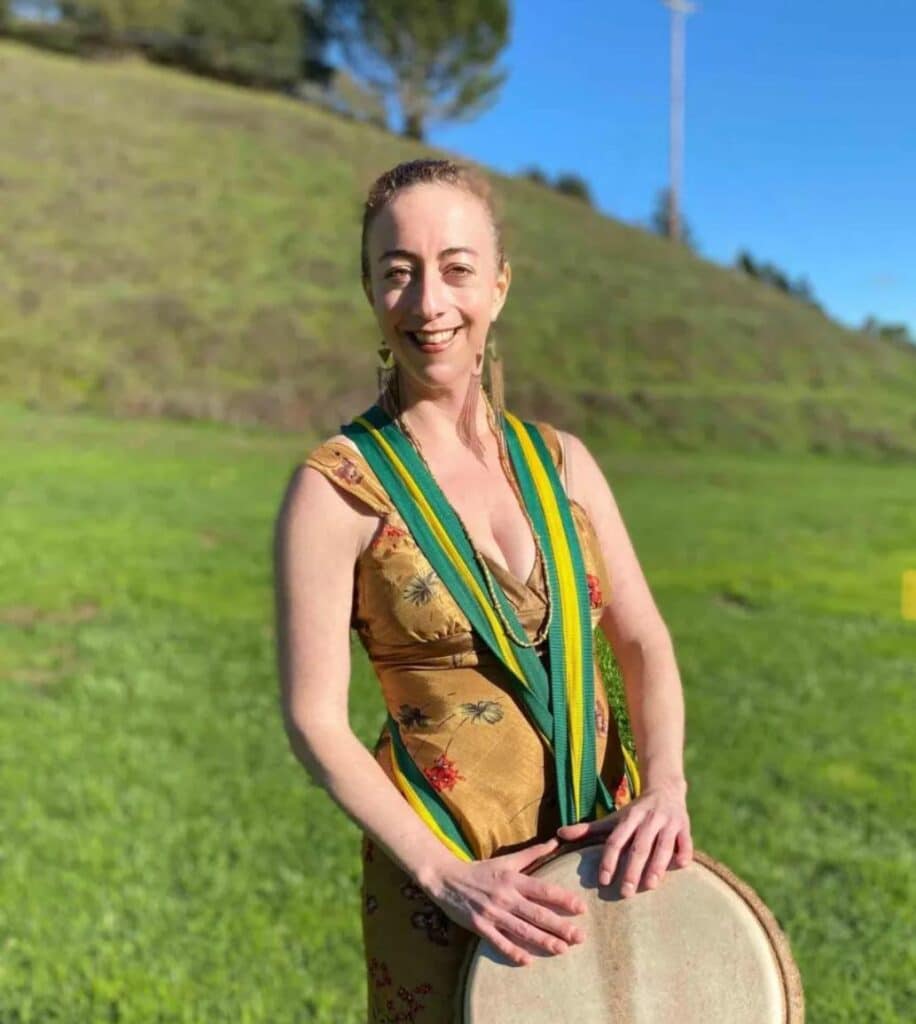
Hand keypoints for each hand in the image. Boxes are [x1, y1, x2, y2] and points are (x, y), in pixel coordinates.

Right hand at [420, 837, 586, 965]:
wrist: (446, 879)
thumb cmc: (480, 870)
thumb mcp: (506, 860)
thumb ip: (533, 853)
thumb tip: (556, 842)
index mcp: (513, 879)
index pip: (543, 890)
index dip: (563, 899)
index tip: (581, 908)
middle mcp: (505, 896)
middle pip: (536, 913)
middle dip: (559, 926)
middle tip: (580, 937)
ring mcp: (492, 913)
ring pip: (522, 930)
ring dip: (543, 941)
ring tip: (562, 950)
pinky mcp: (479, 926)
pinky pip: (498, 942)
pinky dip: (513, 952)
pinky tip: (528, 961)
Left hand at [556, 778, 692, 897]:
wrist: (666, 789)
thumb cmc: (636, 812)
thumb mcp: (614, 819)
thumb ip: (588, 829)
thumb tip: (558, 834)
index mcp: (629, 817)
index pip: (616, 840)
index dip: (609, 859)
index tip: (603, 880)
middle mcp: (648, 819)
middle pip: (639, 846)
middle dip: (631, 869)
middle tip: (624, 893)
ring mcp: (668, 822)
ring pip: (662, 845)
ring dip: (657, 865)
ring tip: (650, 886)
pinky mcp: (686, 827)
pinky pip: (685, 842)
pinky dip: (683, 853)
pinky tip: (680, 866)